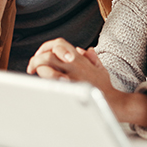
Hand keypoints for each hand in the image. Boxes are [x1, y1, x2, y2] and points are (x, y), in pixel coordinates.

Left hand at [27, 39, 146, 127]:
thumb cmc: (105, 87)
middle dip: (35, 60)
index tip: (39, 56)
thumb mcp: (101, 68)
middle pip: (48, 55)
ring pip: (48, 68)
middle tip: (32, 69)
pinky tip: (46, 87)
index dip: (45, 47)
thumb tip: (85, 50)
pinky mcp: (71, 90)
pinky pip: (53, 83)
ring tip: (39, 78)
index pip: (58, 43)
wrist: (114, 103)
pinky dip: (46, 83)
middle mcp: (75, 65)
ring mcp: (72, 78)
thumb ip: (92, 58)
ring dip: (39, 72)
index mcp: (80, 59)